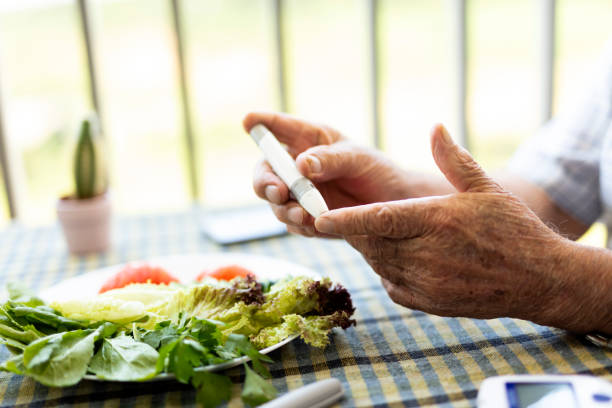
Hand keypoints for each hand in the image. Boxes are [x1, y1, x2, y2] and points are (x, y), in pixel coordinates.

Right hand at [245, 112, 412, 236]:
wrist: (393, 206)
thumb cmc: (376, 170)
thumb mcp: (357, 158)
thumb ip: (329, 159)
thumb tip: (301, 164)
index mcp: (308, 140)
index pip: (279, 128)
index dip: (262, 123)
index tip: (249, 120)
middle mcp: (296, 166)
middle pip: (265, 172)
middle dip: (266, 182)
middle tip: (279, 191)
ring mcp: (298, 194)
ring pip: (276, 201)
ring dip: (283, 208)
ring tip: (302, 214)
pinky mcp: (304, 218)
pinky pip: (292, 223)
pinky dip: (299, 224)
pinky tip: (313, 225)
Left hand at [315, 124, 597, 331]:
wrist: (540, 280)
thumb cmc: (514, 230)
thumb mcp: (487, 188)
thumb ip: (454, 160)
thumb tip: (435, 127)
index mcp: (436, 222)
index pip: (380, 219)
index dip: (346, 219)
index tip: (318, 217)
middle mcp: (425, 255)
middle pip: (371, 240)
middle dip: (352, 227)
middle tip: (340, 211)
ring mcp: (424, 283)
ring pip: (377, 261)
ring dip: (368, 245)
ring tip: (372, 230)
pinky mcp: (424, 302)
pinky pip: (390, 282)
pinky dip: (386, 267)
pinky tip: (399, 254)